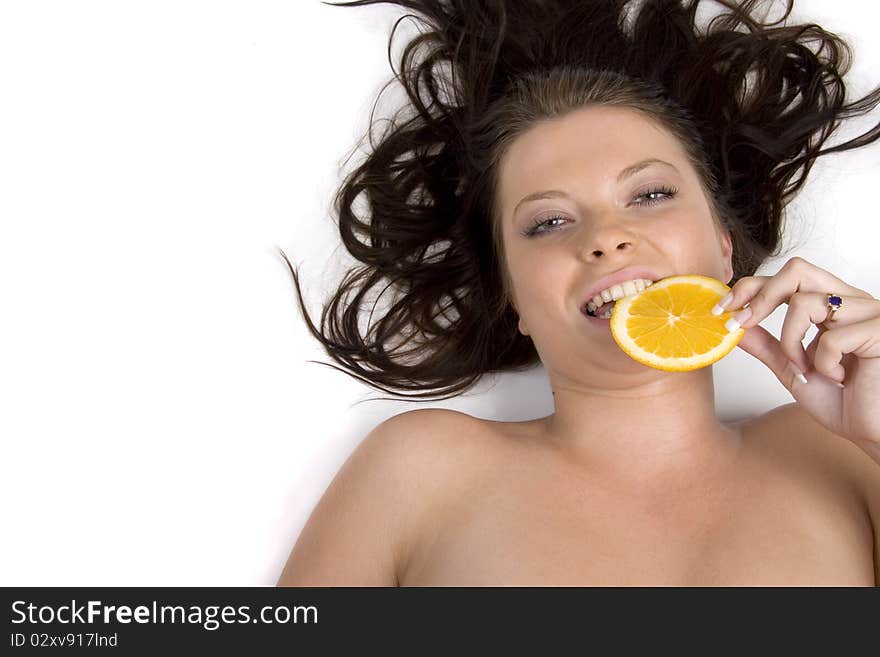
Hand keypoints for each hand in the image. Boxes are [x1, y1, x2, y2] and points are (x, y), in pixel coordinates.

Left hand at [714, 257, 879, 451]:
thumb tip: (733, 326)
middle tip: (739, 322)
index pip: (788, 278)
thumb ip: (767, 346)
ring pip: (805, 302)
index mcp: (833, 306)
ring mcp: (869, 312)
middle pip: (797, 270)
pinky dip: (824, 363)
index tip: (723, 309)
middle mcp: (852, 302)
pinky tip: (840, 377)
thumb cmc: (845, 403)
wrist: (875, 433)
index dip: (752, 288)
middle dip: (759, 295)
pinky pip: (832, 337)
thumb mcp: (793, 370)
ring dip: (792, 342)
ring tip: (806, 369)